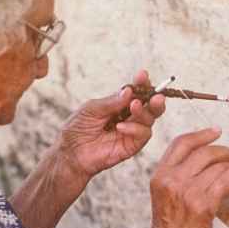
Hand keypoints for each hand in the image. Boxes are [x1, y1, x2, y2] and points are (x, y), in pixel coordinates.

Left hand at [58, 69, 165, 183]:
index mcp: (119, 104)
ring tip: (134, 107)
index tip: (143, 75)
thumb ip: (111, 102)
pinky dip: (135, 129)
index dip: (142, 84)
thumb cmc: (78, 129)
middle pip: (150, 106)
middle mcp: (128, 117)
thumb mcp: (91, 109)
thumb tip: (129, 91)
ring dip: (144, 112)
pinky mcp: (131, 146)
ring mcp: (131, 131)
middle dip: (155, 99)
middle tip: (156, 96)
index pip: (136, 92)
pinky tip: (120, 127)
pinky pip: (143, 135)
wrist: (72, 152)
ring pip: (150, 120)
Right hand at [148, 128, 228, 227]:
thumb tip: (208, 158)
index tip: (216, 132)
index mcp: (160, 176)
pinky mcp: (203, 205)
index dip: (201, 135)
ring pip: (217, 165)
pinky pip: (227, 179)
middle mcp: (172, 181)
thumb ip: (179, 176)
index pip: (181, 144)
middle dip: (222, 151)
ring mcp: (187, 192)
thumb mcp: (165, 196)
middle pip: (203, 152)